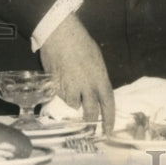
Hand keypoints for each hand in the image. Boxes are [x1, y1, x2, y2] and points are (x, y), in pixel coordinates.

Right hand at [40, 13, 114, 134]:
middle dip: (90, 119)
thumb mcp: (96, 59)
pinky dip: (61, 93)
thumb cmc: (80, 42)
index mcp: (100, 78)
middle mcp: (87, 86)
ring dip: (74, 101)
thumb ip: (97, 77)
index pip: (108, 104)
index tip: (108, 130)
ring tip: (72, 86)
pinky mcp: (56, 87)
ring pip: (73, 106)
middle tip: (89, 123)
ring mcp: (70, 88)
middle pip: (90, 112)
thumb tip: (96, 90)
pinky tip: (61, 79)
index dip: (109, 119)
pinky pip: (60, 97)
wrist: (60, 34)